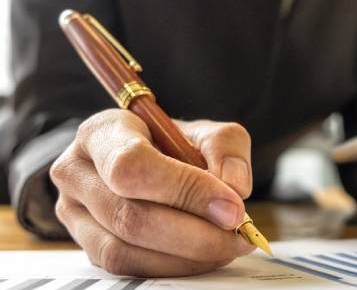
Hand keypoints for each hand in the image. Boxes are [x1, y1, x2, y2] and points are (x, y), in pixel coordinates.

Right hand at [50, 109, 254, 276]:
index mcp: (102, 132)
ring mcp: (74, 214)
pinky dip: (173, 267)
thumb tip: (235, 188)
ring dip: (186, 256)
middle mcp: (76, 172)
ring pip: (125, 250)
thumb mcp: (206, 132)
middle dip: (194, 233)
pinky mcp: (87, 246)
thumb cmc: (176, 145)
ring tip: (227, 245)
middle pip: (129, 215)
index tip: (232, 207)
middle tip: (239, 234)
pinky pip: (128, 268)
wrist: (153, 163)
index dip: (184, 190)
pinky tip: (204, 256)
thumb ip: (226, 148)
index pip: (131, 165)